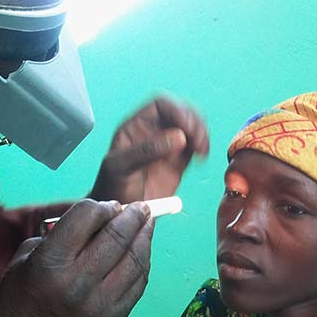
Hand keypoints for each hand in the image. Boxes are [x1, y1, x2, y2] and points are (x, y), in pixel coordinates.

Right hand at [0, 199, 153, 316]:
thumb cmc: (17, 301)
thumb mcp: (26, 259)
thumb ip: (61, 236)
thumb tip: (102, 218)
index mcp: (49, 263)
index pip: (86, 216)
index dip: (102, 206)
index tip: (109, 206)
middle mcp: (76, 283)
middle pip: (117, 236)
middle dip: (133, 216)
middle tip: (141, 208)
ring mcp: (98, 304)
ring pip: (134, 260)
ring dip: (145, 237)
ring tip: (147, 225)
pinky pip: (138, 285)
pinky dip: (143, 264)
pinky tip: (142, 253)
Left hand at [89, 96, 208, 203]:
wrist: (120, 211)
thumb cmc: (113, 187)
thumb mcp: (122, 167)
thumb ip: (147, 150)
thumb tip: (179, 137)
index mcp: (136, 126)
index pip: (161, 105)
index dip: (177, 110)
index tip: (187, 128)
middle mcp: (154, 131)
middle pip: (181, 112)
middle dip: (194, 122)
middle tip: (199, 141)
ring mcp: (168, 144)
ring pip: (192, 126)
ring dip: (201, 133)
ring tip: (202, 151)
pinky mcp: (179, 160)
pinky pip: (196, 144)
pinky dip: (203, 146)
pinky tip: (202, 156)